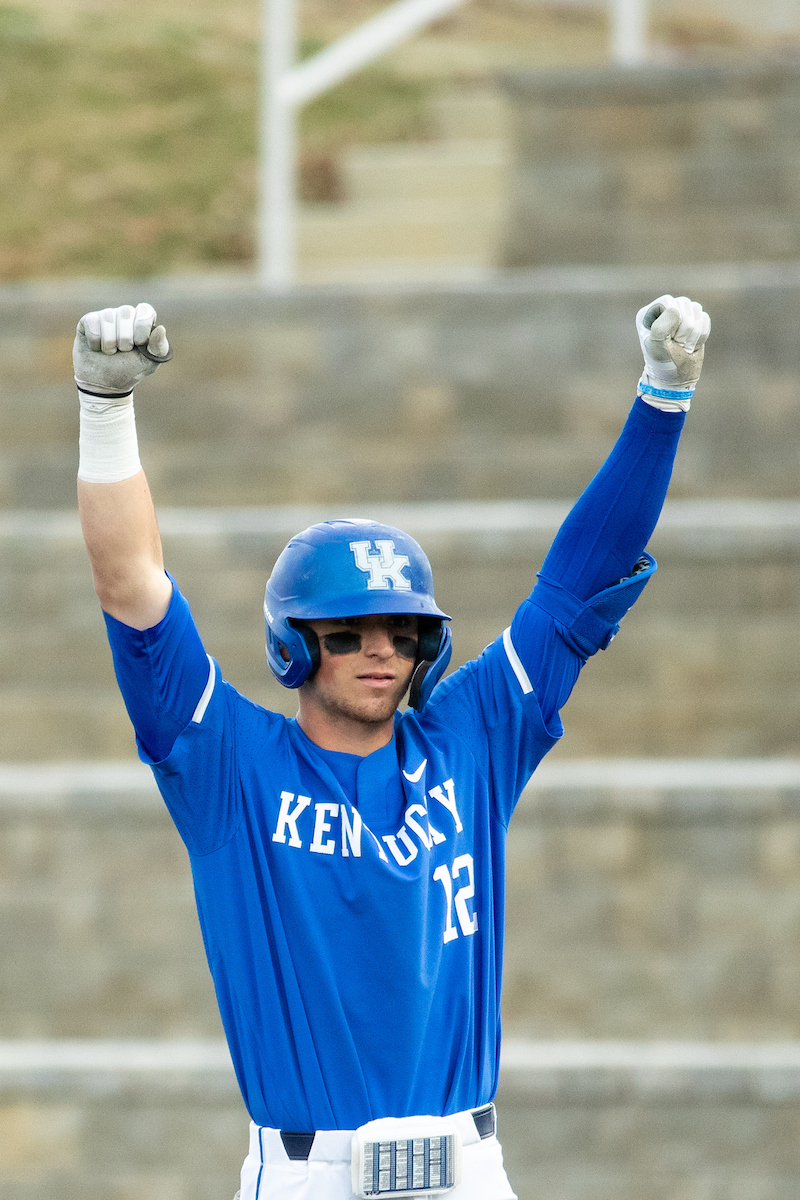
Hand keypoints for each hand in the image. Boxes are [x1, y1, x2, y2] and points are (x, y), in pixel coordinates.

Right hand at [73, 303, 171, 400]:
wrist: (104, 385)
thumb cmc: (129, 371)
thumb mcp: (149, 363)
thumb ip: (159, 347)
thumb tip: (161, 328)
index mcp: (142, 321)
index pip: (145, 310)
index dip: (142, 325)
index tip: (139, 342)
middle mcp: (124, 315)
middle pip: (126, 312)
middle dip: (125, 338)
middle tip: (123, 351)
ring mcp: (106, 316)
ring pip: (108, 318)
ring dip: (109, 343)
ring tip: (110, 352)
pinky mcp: (88, 321)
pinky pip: (92, 323)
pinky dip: (95, 342)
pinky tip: (96, 349)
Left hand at [636, 295, 709, 410]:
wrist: (675, 379)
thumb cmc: (662, 363)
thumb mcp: (657, 346)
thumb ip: (661, 326)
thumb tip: (675, 309)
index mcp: (649, 313)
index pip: (668, 301)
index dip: (673, 319)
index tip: (669, 337)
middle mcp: (664, 311)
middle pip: (685, 304)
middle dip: (685, 327)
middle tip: (677, 344)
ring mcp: (680, 316)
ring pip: (697, 309)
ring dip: (694, 332)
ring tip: (683, 345)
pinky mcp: (694, 322)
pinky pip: (705, 318)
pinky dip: (702, 334)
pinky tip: (691, 344)